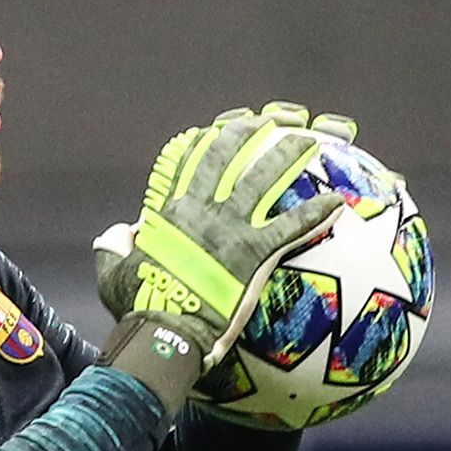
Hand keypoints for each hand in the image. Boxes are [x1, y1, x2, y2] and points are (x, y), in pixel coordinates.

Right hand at [94, 111, 345, 413]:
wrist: (164, 329)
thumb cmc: (137, 306)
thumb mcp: (113, 273)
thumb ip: (113, 247)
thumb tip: (114, 234)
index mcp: (171, 212)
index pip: (187, 165)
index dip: (203, 143)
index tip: (216, 128)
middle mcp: (202, 210)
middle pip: (227, 157)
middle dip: (246, 133)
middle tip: (265, 121)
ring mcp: (230, 227)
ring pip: (263, 180)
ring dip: (286, 156)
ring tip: (307, 141)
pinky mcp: (254, 252)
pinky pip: (291, 227)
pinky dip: (315, 213)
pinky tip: (338, 203)